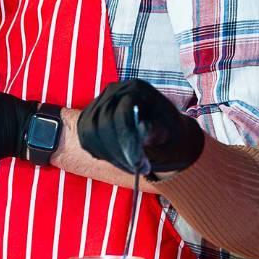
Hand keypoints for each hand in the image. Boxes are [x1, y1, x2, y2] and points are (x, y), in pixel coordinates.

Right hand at [76, 79, 204, 178]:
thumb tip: (142, 129)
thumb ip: (157, 132)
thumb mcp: (171, 134)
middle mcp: (114, 91)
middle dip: (119, 152)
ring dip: (111, 156)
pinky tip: (121, 160)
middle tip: (136, 169)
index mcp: (138, 89)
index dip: (128, 141)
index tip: (138, 163)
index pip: (123, 114)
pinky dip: (103, 154)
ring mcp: (99, 103)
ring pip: (91, 133)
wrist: (164, 135)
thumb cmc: (170, 134)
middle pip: (103, 124)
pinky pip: (87, 139)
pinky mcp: (89, 118)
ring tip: (132, 166)